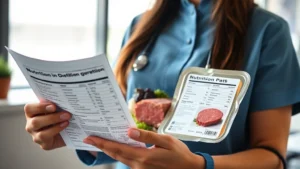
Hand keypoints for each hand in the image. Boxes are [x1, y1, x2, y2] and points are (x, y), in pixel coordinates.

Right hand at [24, 102, 71, 149]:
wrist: (69, 131)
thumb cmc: (60, 116)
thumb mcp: (58, 109)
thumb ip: (56, 104)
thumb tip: (62, 100)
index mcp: (32, 113)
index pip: (29, 108)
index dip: (40, 107)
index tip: (53, 106)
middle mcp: (31, 125)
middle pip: (35, 122)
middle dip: (51, 117)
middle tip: (65, 113)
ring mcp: (36, 135)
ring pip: (41, 132)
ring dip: (55, 124)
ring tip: (66, 119)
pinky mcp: (44, 144)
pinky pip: (47, 138)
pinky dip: (57, 130)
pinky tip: (65, 125)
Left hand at [83, 128, 204, 168]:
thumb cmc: (179, 154)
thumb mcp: (165, 140)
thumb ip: (146, 136)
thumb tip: (129, 131)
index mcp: (143, 157)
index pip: (117, 149)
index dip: (103, 143)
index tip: (91, 138)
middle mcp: (139, 165)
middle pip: (115, 155)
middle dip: (102, 146)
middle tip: (90, 139)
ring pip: (120, 159)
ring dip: (109, 150)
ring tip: (101, 141)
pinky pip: (127, 161)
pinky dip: (120, 153)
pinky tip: (117, 147)